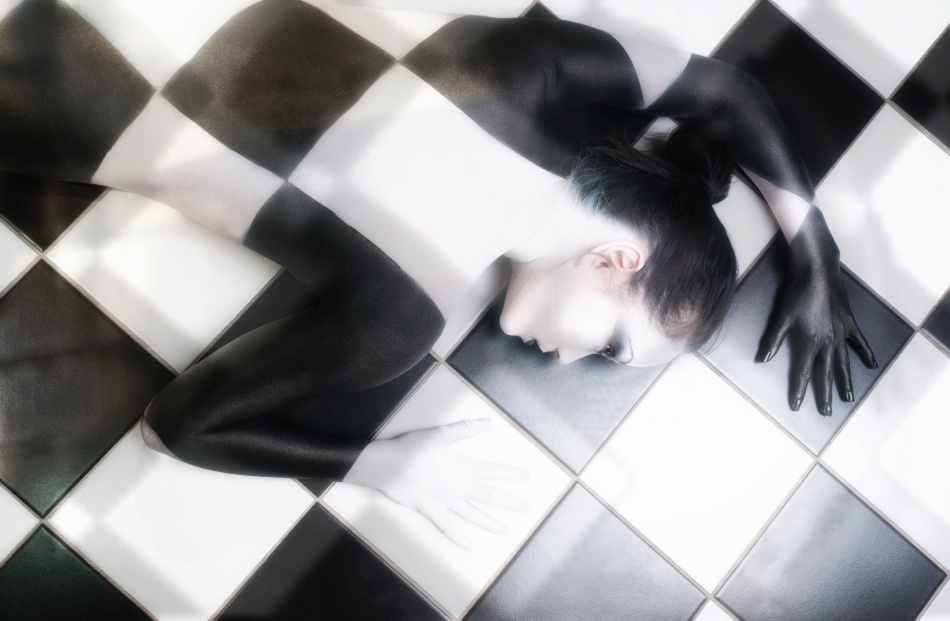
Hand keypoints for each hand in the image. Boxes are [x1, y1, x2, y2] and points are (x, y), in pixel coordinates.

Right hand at [342, 418, 529, 549]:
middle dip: (508, 501)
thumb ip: (465, 429)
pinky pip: (447, 527)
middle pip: (488, 496)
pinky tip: (468, 546)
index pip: (492, 471)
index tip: (527, 477)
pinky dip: (458, 537)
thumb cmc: (414, 447)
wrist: (389, 466)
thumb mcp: (441, 433)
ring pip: (473, 514)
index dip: (510, 473)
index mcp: (463, 467)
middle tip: (525, 507)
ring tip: (504, 530)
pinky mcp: (431, 510)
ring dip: (489, 522)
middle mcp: (459, 487)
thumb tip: (488, 422)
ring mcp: (446, 501)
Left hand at [756, 210, 876, 414]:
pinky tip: (871, 365)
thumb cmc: (797, 294)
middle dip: (824, 394)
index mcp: (809, 342)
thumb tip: (762, 360)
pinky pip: (859, 342)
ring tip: (848, 398)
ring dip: (845, 381)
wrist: (818, 272)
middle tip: (826, 412)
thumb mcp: (781, 318)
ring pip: (844, 363)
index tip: (796, 407)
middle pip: (826, 373)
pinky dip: (865, 353)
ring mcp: (841, 333)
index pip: (804, 373)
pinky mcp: (849, 323)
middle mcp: (828, 342)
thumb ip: (773, 341)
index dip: (799, 390)